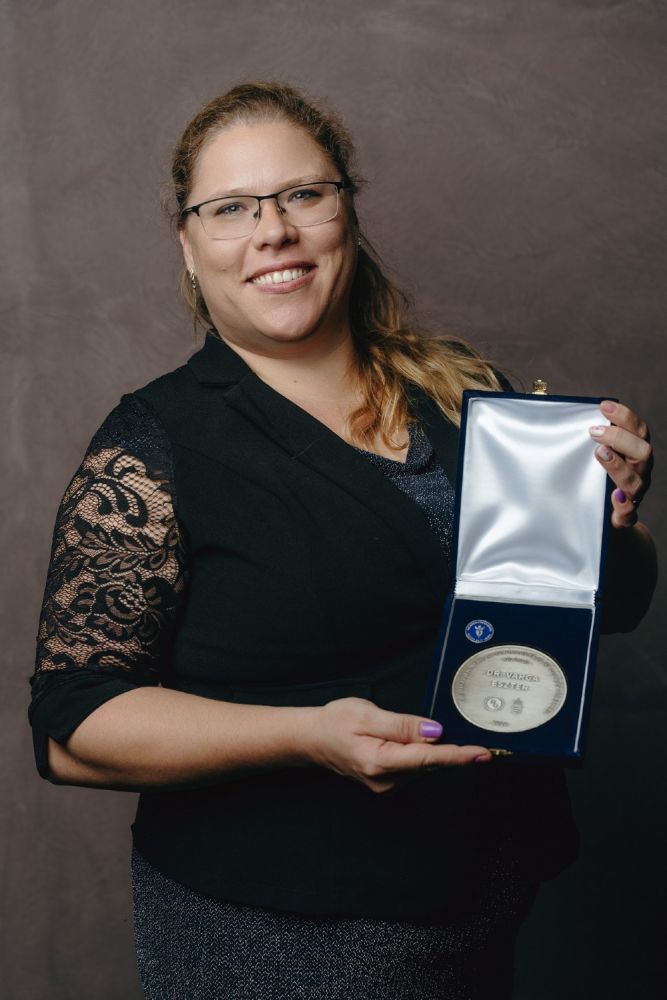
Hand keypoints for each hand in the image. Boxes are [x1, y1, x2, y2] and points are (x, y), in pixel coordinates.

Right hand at [307, 697, 490, 793]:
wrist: (312, 739)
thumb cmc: (335, 722)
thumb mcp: (367, 714)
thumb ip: (403, 725)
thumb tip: (434, 732)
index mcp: (380, 761)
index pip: (428, 759)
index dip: (458, 755)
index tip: (482, 754)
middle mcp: (386, 780)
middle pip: (430, 764)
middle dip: (449, 748)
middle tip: (467, 734)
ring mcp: (387, 785)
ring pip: (424, 767)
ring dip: (434, 750)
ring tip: (417, 729)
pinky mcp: (388, 783)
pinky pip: (415, 768)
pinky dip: (423, 755)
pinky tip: (415, 741)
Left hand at [589, 400, 652, 527]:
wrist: (598, 521)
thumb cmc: (591, 481)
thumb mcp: (588, 457)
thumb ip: (579, 439)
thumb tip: (548, 411)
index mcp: (632, 453)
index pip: (638, 430)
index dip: (624, 416)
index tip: (603, 406)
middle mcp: (638, 472)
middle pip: (643, 451)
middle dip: (620, 438)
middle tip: (594, 431)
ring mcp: (633, 495)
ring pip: (636, 481)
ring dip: (618, 465)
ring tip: (599, 453)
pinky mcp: (624, 518)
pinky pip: (629, 514)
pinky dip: (623, 505)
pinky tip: (613, 496)